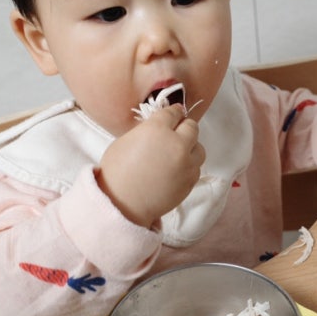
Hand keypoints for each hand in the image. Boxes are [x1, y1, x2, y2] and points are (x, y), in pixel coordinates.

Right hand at [96, 104, 204, 227]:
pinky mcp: (190, 181)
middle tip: (177, 131)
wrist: (123, 204)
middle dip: (184, 126)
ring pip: (199, 148)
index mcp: (157, 129)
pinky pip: (196, 167)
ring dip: (190, 147)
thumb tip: (159, 128)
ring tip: (178, 153)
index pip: (173, 112)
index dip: (173, 111)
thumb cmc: (117, 172)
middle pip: (191, 126)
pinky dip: (189, 165)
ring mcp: (186, 164)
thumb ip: (147, 131)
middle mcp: (177, 144)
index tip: (175, 112)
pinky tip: (176, 169)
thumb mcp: (126, 141)